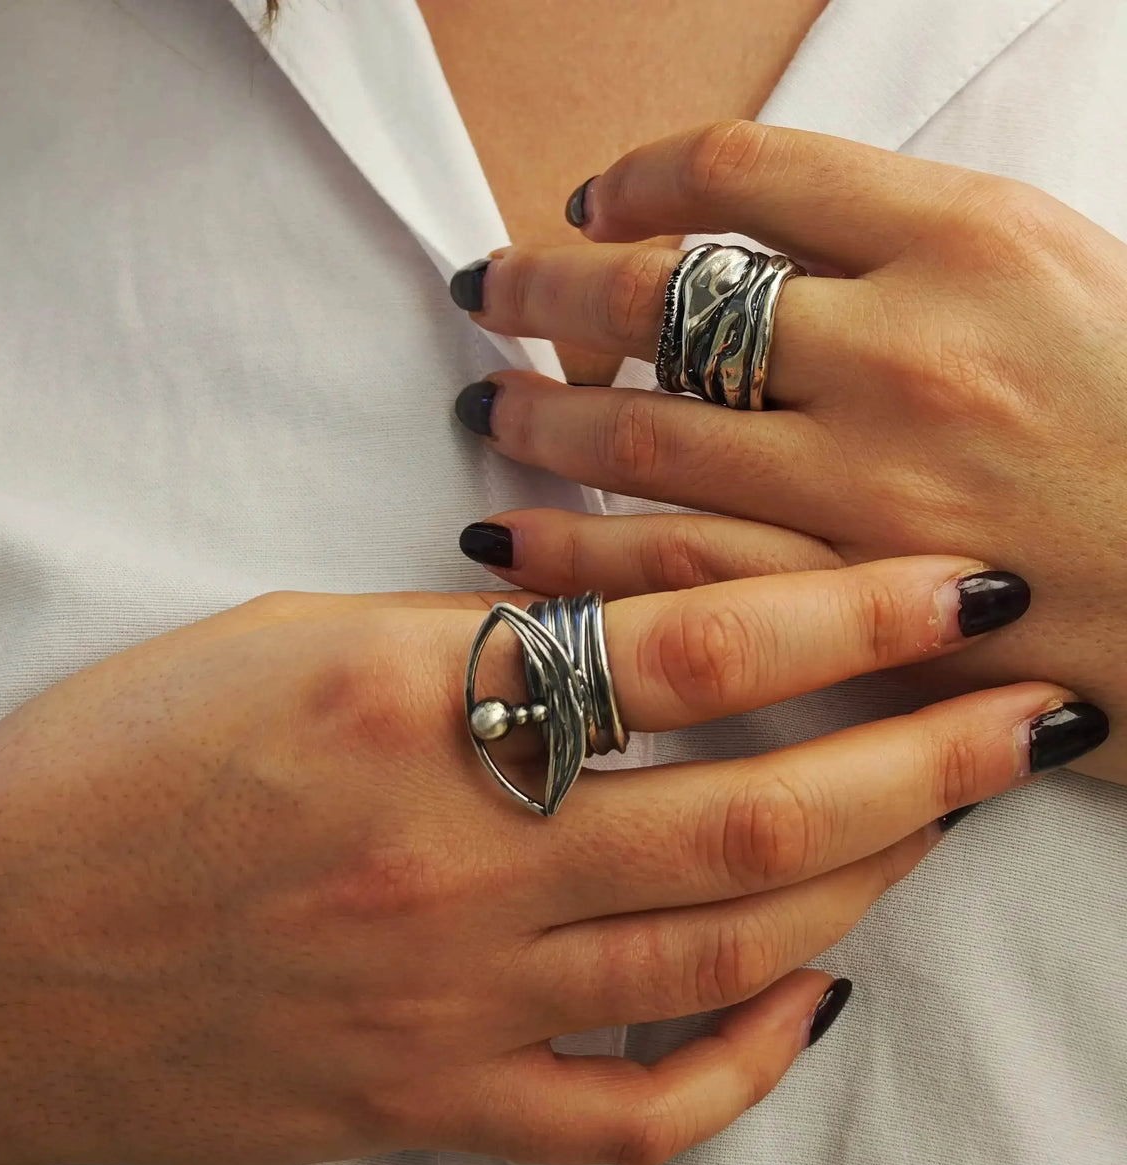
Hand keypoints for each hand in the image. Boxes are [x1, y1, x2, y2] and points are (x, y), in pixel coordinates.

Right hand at [0, 560, 1095, 1164]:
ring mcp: (449, 998)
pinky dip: (743, 1061)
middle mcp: (451, 856)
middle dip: (922, 755)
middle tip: (1029, 709)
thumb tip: (598, 629)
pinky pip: (630, 1111)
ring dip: (862, 878)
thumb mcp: (292, 641)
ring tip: (947, 817)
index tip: (955, 583)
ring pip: (721, 953)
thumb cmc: (120, 762)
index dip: (844, 609)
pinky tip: (808, 995)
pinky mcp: (425, 1101)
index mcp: (407, 701)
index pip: (682, 647)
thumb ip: (462, 643)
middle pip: (749, 812)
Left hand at [452, 118, 1126, 783]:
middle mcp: (906, 351)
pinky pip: (676, 570)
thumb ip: (918, 244)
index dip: (643, 177)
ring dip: (541, 418)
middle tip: (485, 294)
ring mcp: (873, 487)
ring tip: (483, 412)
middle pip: (663, 297)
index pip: (750, 170)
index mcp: (971, 237)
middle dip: (546, 288)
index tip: (595, 202)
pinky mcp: (858, 606)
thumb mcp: (1069, 270)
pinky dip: (573, 554)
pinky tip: (505, 542)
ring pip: (649, 436)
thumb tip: (770, 237)